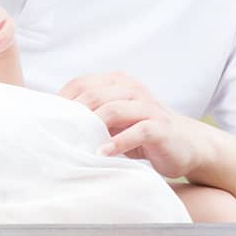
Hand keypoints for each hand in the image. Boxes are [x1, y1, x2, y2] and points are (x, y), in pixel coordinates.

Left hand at [60, 72, 219, 179]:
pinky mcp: (160, 126)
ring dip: (92, 128)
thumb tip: (52, 123)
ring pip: (113, 109)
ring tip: (77, 145)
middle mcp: (132, 89)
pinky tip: (103, 153)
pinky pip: (138, 130)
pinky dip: (118, 142)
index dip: (61, 101)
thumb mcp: (114, 121)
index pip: (80, 84)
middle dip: (73, 115)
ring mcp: (148, 106)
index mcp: (117, 82)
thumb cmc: (142, 133)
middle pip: (93, 95)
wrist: (188, 144)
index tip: (47, 121)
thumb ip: (91, 116)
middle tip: (59, 135)